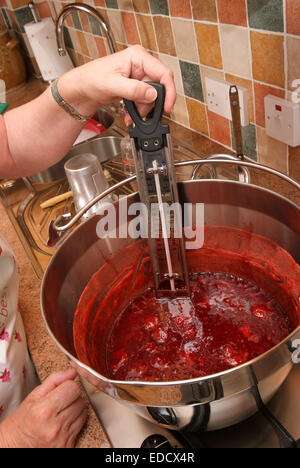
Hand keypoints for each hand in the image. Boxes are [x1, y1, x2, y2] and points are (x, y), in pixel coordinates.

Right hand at [0, 369, 86, 447]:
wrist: (14, 446)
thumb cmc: (23, 420)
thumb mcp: (34, 395)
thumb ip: (55, 380)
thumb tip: (72, 372)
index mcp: (44, 411)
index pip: (73, 388)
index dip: (68, 386)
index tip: (62, 389)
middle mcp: (55, 427)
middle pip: (80, 400)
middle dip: (71, 398)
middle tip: (58, 402)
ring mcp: (62, 439)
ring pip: (83, 412)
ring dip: (75, 409)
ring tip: (60, 413)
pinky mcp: (68, 446)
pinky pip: (81, 426)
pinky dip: (74, 422)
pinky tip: (62, 423)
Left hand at [58, 45, 176, 123]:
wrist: (82, 89)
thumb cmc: (91, 78)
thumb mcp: (112, 84)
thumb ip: (133, 89)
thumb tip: (152, 94)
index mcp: (137, 56)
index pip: (163, 73)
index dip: (168, 91)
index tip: (168, 107)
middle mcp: (141, 64)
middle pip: (159, 86)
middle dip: (151, 103)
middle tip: (142, 113)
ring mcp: (139, 75)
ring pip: (152, 97)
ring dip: (143, 109)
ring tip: (130, 116)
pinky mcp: (136, 86)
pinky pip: (144, 100)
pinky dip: (139, 110)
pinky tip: (130, 114)